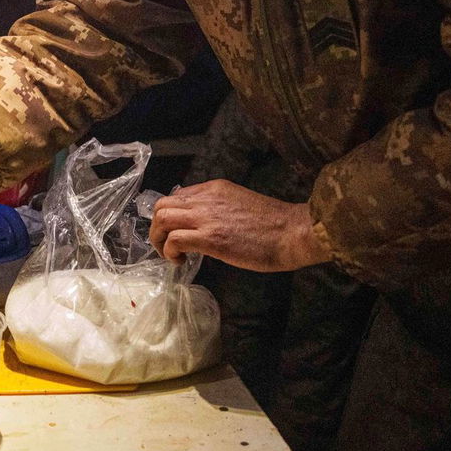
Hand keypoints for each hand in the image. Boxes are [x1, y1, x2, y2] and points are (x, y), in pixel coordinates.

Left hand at [148, 179, 327, 271]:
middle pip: (162, 205)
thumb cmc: (274, 224)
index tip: (176, 232)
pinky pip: (174, 240)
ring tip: (170, 254)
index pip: (177, 196)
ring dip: (159, 239)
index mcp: (214, 189)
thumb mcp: (240, 205)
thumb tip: (204, 225)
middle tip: (166, 245)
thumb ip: (219, 209)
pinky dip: (170, 252)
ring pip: (163, 218)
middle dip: (157, 227)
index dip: (172, 217)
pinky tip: (180, 261)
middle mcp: (206, 198)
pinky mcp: (211, 238)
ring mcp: (207, 217)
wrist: (293, 232)